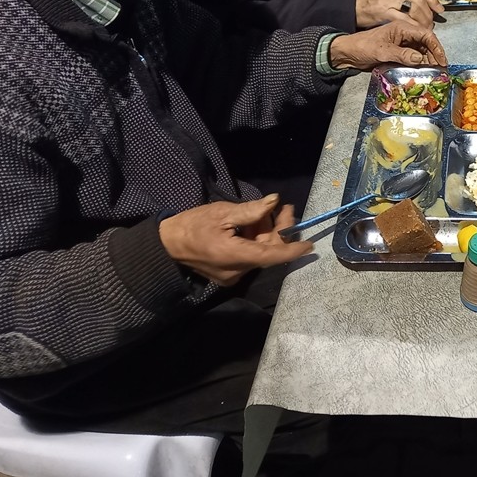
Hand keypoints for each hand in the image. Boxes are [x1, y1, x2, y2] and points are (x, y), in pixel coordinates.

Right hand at [158, 195, 310, 286]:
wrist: (166, 245)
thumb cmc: (192, 226)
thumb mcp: (222, 213)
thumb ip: (251, 210)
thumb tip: (274, 202)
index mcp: (236, 256)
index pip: (272, 257)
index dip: (293, 250)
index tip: (310, 245)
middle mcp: (237, 270)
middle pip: (268, 252)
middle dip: (279, 230)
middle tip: (285, 208)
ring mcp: (232, 274)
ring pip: (259, 253)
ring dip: (267, 233)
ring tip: (270, 210)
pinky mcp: (228, 272)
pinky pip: (249, 256)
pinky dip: (255, 239)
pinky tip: (255, 222)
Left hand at [328, 21, 447, 69]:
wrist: (349, 53)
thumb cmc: (363, 47)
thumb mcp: (382, 51)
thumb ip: (401, 54)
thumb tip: (420, 59)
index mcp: (402, 28)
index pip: (426, 34)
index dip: (436, 46)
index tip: (442, 60)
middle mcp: (405, 34)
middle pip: (427, 42)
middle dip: (435, 54)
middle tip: (441, 69)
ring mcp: (402, 43)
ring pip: (422, 49)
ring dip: (429, 59)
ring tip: (434, 71)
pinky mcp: (399, 51)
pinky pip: (414, 56)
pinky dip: (421, 62)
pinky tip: (424, 70)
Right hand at [355, 0, 443, 28]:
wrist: (348, 5)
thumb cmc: (367, 0)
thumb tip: (419, 1)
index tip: (440, 8)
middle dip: (429, 12)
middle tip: (432, 22)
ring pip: (414, 8)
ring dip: (423, 19)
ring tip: (426, 27)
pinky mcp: (383, 11)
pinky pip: (404, 19)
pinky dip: (414, 25)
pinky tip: (417, 30)